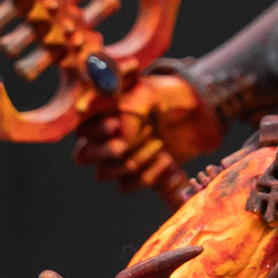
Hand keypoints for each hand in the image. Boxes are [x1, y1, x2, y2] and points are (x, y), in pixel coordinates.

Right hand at [72, 71, 218, 192]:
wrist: (195, 112)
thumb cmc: (166, 96)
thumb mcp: (149, 91)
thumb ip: (132, 108)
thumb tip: (123, 139)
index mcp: (99, 114)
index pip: (81, 129)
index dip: (95, 130)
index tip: (115, 124)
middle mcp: (103, 139)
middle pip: (84, 156)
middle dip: (105, 151)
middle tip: (124, 145)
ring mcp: (119, 159)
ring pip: (105, 173)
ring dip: (132, 161)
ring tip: (158, 144)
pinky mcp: (137, 174)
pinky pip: (127, 185)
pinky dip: (147, 176)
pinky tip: (167, 160)